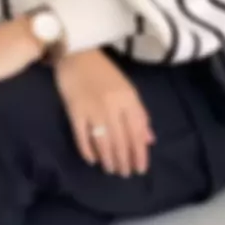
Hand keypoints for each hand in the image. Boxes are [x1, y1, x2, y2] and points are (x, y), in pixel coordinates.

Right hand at [54, 50, 154, 177]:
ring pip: (104, 141)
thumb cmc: (103, 71)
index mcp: (128, 98)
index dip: (140, 153)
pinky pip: (82, 136)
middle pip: (121, 140)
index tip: (140, 169)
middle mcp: (113, 105)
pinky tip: (92, 160)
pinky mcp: (74, 110)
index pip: (137, 132)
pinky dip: (87, 150)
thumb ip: (138, 113)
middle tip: (124, 173)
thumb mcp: (127, 88)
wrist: (77, 51)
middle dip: (124, 160)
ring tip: (111, 170)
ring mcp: (93, 109)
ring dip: (109, 159)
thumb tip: (149, 140)